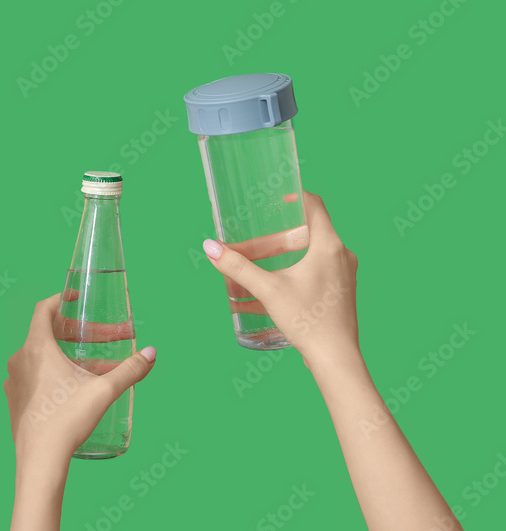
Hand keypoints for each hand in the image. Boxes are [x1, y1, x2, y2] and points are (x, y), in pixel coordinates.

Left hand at [5, 293, 154, 459]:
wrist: (40, 460)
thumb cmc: (66, 421)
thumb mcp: (103, 391)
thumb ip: (129, 370)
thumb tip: (150, 354)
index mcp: (36, 348)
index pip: (43, 309)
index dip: (59, 299)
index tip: (75, 298)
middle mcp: (19, 359)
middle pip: (45, 333)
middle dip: (73, 331)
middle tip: (95, 335)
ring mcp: (14, 380)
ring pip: (39, 356)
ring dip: (64, 354)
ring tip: (90, 363)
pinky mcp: (13, 399)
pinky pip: (32, 375)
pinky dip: (51, 372)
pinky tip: (71, 386)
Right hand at [202, 191, 358, 369]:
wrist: (336, 358)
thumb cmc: (308, 321)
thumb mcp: (268, 290)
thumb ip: (238, 267)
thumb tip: (210, 247)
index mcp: (329, 246)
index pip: (315, 205)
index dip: (295, 196)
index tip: (276, 198)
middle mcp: (342, 255)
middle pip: (309, 231)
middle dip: (279, 234)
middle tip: (257, 237)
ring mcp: (344, 274)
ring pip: (312, 253)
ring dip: (285, 255)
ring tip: (260, 262)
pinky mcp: (341, 291)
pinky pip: (316, 271)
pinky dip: (294, 271)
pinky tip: (272, 288)